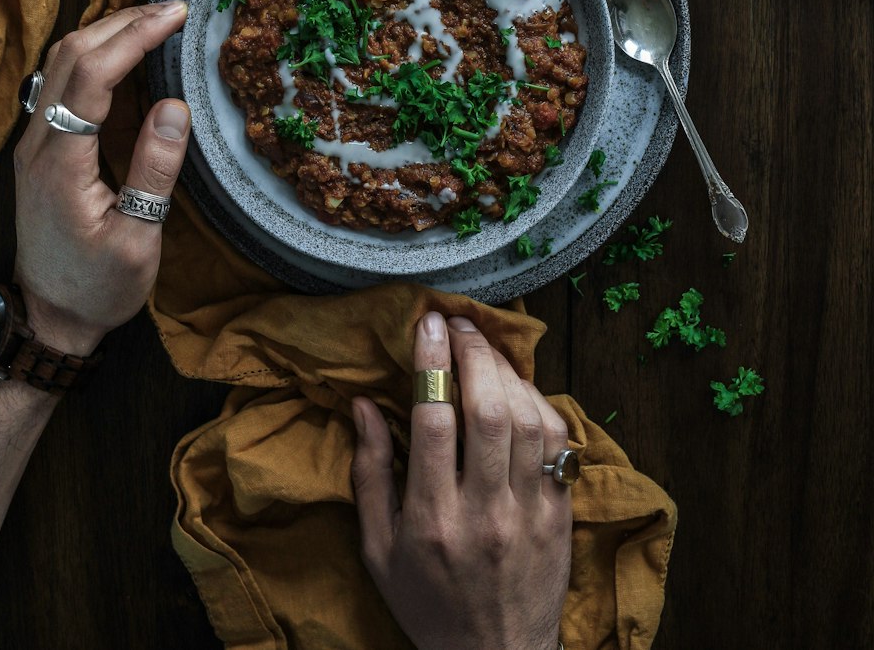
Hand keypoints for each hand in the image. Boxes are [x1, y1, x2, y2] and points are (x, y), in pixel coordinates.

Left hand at [12, 2, 190, 353]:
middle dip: (122, 21)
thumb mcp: (138, 240)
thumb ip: (154, 171)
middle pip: (70, 55)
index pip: (92, 76)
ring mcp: (34, 143)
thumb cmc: (98, 287)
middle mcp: (38, 144)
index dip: (134, 37)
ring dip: (106, 31)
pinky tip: (125, 53)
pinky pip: (62, 82)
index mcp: (61, 164)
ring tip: (155, 21)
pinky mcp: (42, 147)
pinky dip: (95, 53)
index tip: (176, 15)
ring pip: (60, 62)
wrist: (50, 316)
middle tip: (174, 9)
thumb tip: (174, 107)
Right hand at [351, 313, 571, 649]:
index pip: (435, 420)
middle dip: (473, 352)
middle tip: (458, 322)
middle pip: (488, 409)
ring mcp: (530, 512)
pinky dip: (539, 401)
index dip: (431, 362)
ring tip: (484, 345)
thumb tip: (364, 405)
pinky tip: (516, 386)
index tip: (426, 323)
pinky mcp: (561, 512)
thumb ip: (370, 474)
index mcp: (432, 520)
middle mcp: (485, 511)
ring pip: (528, 419)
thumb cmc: (427, 602)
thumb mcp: (378, 550)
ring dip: (506, 370)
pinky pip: (558, 442)